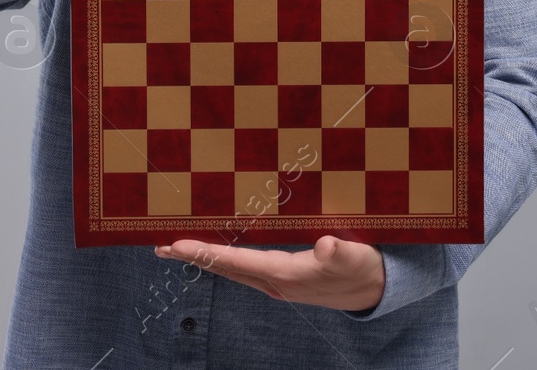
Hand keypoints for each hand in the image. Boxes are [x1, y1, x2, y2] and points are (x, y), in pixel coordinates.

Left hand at [154, 235, 384, 312]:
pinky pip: (244, 266)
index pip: (236, 262)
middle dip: (193, 257)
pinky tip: (217, 250)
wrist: (376, 290)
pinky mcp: (283, 278)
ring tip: (176, 248)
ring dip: (204, 258)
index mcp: (286, 274)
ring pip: (232, 269)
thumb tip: (324, 245)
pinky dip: (223, 258)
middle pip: (225, 268)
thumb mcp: (356, 257)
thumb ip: (339, 252)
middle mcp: (275, 282)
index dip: (206, 253)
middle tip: (160, 246)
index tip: (177, 245)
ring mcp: (277, 282)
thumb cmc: (365, 269)